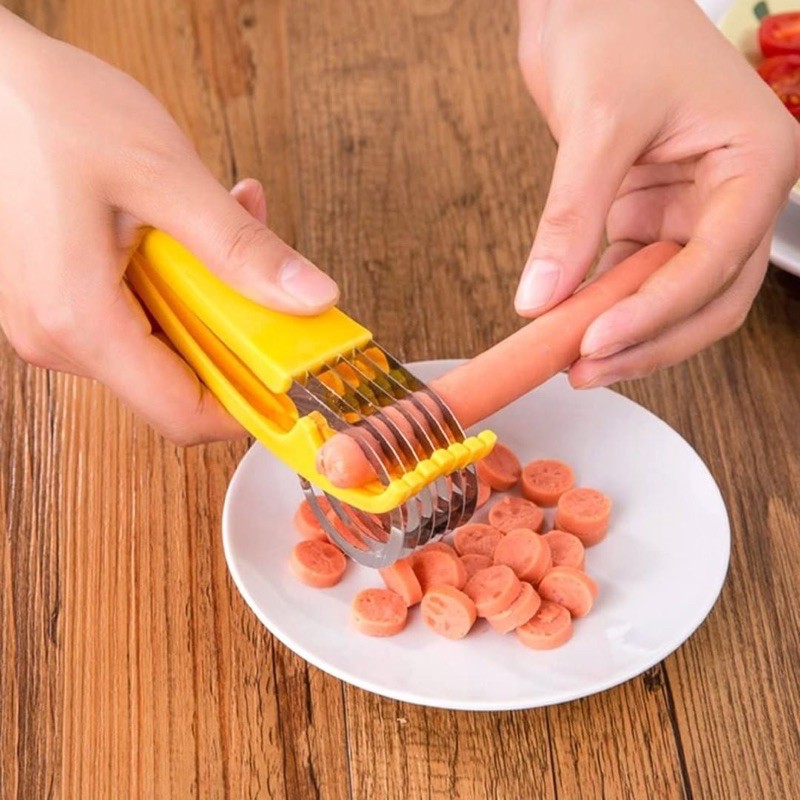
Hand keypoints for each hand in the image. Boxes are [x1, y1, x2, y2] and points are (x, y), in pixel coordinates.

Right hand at [0, 9, 338, 442]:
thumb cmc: (43, 110)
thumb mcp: (163, 175)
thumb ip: (240, 247)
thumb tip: (309, 297)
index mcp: (81, 321)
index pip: (183, 414)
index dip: (248, 406)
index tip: (293, 381)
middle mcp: (57, 336)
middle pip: (179, 378)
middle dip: (236, 328)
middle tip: (267, 267)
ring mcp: (51, 320)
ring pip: (160, 341)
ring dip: (209, 292)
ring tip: (227, 214)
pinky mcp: (55, 298)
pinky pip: (133, 313)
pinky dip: (175, 278)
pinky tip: (186, 223)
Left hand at [515, 0, 799, 386]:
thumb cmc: (616, 25)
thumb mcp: (597, 123)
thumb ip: (572, 216)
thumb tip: (540, 299)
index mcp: (754, 161)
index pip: (717, 259)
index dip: (657, 310)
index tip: (597, 339)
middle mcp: (734, 194)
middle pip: (709, 297)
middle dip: (650, 339)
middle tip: (586, 368)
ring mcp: (693, 210)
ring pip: (675, 298)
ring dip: (629, 334)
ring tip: (574, 361)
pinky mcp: (650, 215)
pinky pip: (635, 277)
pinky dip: (606, 306)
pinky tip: (570, 326)